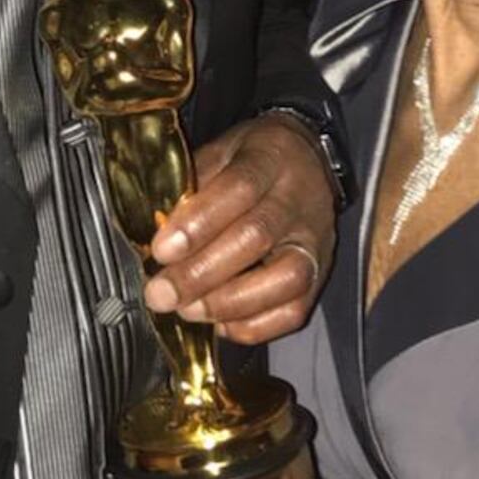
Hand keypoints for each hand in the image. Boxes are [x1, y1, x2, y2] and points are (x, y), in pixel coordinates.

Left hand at [144, 114, 335, 342]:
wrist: (308, 163)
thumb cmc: (253, 161)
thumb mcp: (220, 153)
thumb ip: (190, 187)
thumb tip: (156, 230)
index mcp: (270, 158)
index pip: (238, 189)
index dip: (198, 224)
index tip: (161, 250)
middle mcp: (299, 200)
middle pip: (256, 238)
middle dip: (200, 273)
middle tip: (161, 294)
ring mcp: (315, 241)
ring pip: (285, 280)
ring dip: (228, 303)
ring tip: (187, 310)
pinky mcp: (322, 276)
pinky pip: (294, 311)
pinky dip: (253, 326)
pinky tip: (219, 322)